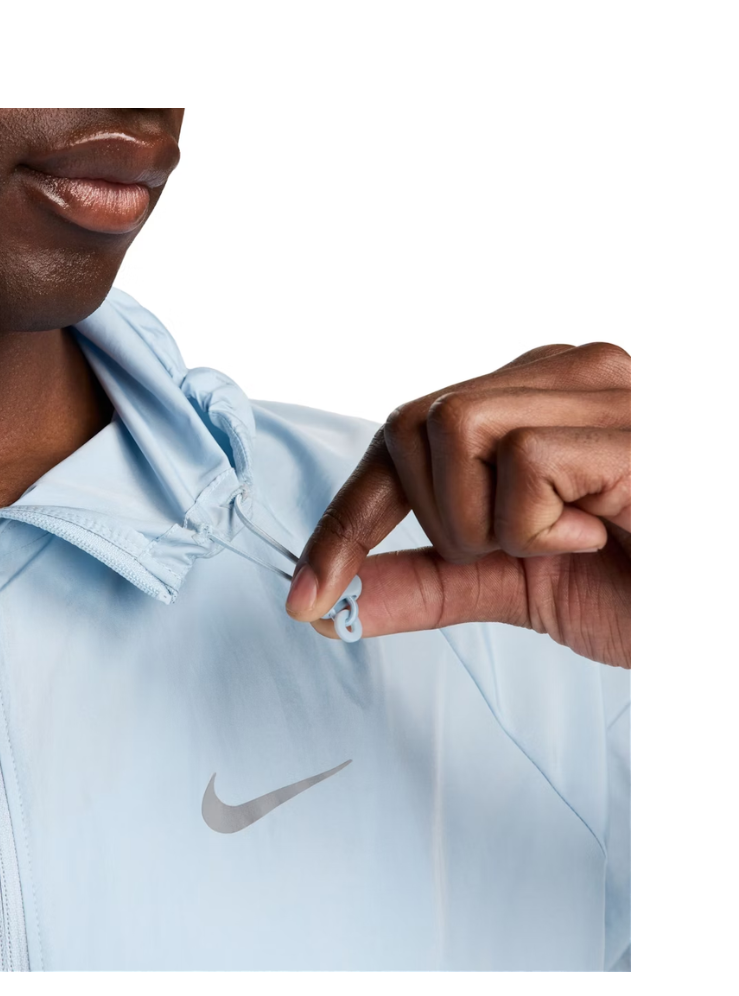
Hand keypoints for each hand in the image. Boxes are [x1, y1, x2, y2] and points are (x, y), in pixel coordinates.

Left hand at [285, 343, 630, 666]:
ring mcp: (600, 384)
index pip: (401, 435)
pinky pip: (521, 462)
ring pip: (450, 430)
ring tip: (570, 543)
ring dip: (488, 523)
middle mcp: (562, 372)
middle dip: (438, 519)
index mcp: (531, 400)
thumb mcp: (514, 586)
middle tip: (521, 553)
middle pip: (409, 425)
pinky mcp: (630, 419)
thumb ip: (426, 582)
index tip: (305, 599)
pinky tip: (605, 535)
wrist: (719, 616)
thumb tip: (334, 603)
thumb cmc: (648, 587)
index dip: (347, 519)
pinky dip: (541, 527)